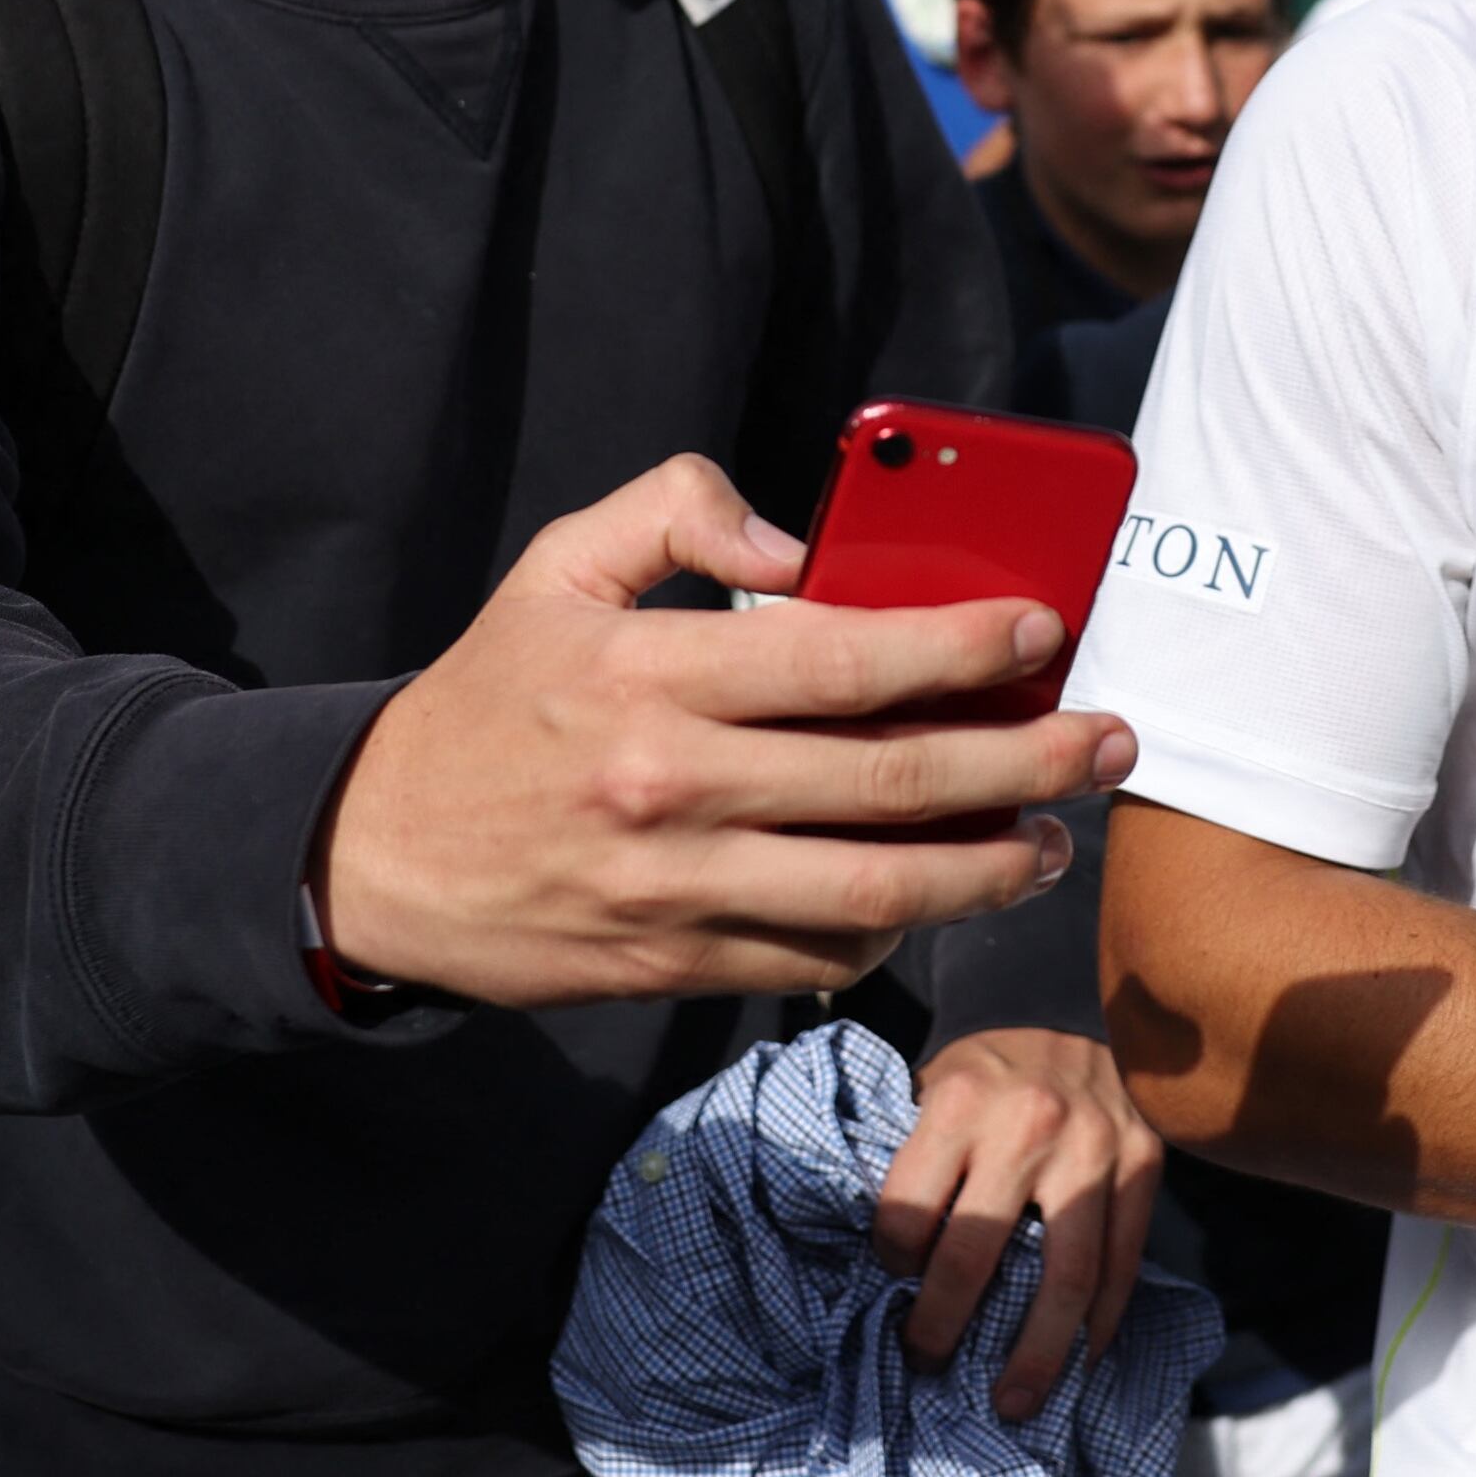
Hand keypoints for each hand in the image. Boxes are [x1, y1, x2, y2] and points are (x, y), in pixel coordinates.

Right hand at [319, 454, 1134, 1006]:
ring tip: (1053, 840)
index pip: (844, 660)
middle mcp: (672, 788)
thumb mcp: (554, 569)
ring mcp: (676, 891)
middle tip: (1108, 745)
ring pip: (875, 893)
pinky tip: (940, 896)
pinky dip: (893, 934)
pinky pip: (815, 959)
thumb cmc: (486, 701)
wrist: (367, 858)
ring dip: (987, 870)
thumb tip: (802, 541)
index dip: (962, 648)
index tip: (1043, 635)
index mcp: (650, 675)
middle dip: (1026, 764)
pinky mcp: (670, 965)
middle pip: (893, 783)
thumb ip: (676, 511)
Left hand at [878, 1027, 1164, 1423]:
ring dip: (1037, 1352)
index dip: (891, 1262)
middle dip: (945, 1324)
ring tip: (1012, 1403)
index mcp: (959, 1100)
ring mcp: (1095, 1148)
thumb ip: (912, 1162)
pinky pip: (1124, 1263)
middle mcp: (1029, 1123)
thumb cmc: (985, 1070)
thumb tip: (879, 1267)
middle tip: (928, 1366)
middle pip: (978, 1253)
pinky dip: (1102, 1322)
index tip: (888, 1287)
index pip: (909, 1210)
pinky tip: (1080, 1361)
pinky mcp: (1144, 1165)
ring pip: (1067, 1275)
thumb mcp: (932, 1087)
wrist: (1069, 1008)